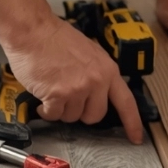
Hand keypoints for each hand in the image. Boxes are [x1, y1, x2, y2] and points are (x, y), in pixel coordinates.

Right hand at [3, 16, 143, 143]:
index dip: (132, 123)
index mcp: (108, 70)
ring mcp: (78, 89)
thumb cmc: (56, 38)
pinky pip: (54, 115)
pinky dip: (46, 110)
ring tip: (53, 88)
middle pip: (95, 116)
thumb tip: (98, 93)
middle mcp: (96, 81)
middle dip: (81, 112)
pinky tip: (42, 95)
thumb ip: (97, 74)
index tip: (135, 138)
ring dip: (61, 108)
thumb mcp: (89, 53)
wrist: (32, 30)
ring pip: (72, 117)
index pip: (126, 102)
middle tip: (69, 97)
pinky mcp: (58, 95)